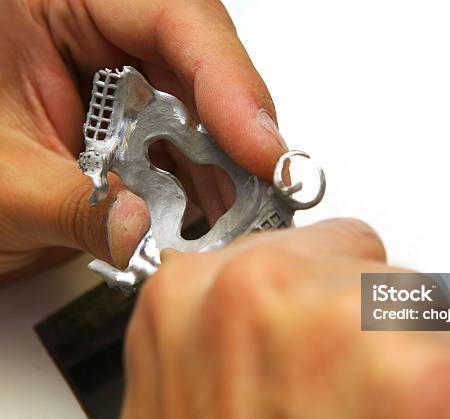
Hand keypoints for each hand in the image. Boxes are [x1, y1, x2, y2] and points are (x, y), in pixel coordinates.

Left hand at [0, 0, 285, 280]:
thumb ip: (73, 208)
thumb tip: (140, 232)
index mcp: (53, 1)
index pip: (171, 16)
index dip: (228, 79)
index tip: (260, 145)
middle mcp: (96, 30)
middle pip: (201, 64)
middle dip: (236, 131)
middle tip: (264, 186)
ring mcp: (120, 75)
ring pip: (202, 109)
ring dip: (224, 167)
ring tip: (239, 214)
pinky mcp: (132, 117)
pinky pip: (185, 142)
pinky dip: (202, 183)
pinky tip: (211, 215)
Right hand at [119, 219, 449, 418]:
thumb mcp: (188, 405)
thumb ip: (240, 340)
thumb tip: (294, 320)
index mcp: (195, 296)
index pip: (328, 247)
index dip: (351, 300)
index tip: (356, 334)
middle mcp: (265, 293)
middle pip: (391, 282)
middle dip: (394, 344)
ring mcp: (350, 330)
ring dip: (443, 390)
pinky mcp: (439, 390)